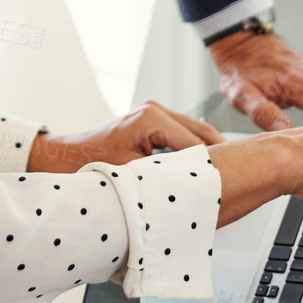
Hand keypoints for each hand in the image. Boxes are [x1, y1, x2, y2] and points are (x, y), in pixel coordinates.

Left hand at [27, 100, 223, 171]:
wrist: (60, 159)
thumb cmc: (87, 165)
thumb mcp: (131, 175)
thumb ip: (165, 178)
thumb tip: (194, 191)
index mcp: (153, 117)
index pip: (197, 144)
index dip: (214, 166)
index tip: (231, 184)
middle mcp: (155, 110)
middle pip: (202, 133)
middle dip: (220, 155)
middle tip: (241, 177)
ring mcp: (153, 114)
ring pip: (195, 133)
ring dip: (207, 154)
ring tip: (225, 176)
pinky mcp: (150, 123)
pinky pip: (182, 136)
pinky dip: (194, 151)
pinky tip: (203, 171)